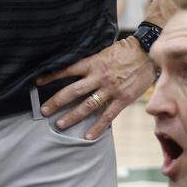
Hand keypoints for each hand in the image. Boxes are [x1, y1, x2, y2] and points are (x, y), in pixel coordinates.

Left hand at [37, 38, 156, 139]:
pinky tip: (87, 136)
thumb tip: (75, 68)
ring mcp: (110, 89)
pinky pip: (107, 116)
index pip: (67, 70)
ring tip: (60, 124)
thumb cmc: (125, 50)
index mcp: (93, 63)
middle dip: (56, 102)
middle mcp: (99, 77)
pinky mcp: (123, 99)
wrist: (148, 52)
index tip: (38, 82)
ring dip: (72, 116)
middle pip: (73, 91)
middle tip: (43, 111)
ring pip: (87, 105)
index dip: (52, 76)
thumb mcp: (104, 51)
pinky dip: (97, 127)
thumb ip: (91, 62)